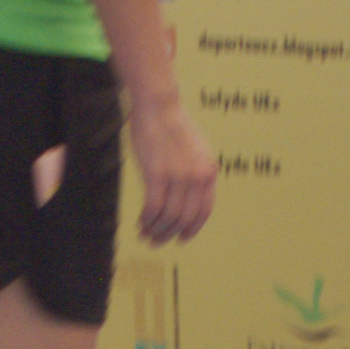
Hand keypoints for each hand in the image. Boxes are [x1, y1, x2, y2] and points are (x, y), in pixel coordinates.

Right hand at [125, 93, 216, 246]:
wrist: (159, 106)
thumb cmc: (172, 125)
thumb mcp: (195, 150)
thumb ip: (195, 172)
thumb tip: (188, 194)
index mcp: (209, 172)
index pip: (204, 211)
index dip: (192, 228)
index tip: (180, 238)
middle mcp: (198, 178)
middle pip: (185, 218)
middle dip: (170, 234)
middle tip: (156, 242)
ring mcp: (178, 176)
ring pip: (169, 216)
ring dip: (156, 229)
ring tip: (145, 234)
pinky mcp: (157, 174)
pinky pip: (153, 206)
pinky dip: (147, 218)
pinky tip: (140, 221)